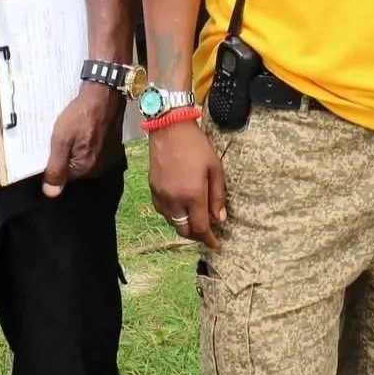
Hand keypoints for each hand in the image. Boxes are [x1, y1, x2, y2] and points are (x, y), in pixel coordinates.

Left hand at [43, 83, 123, 196]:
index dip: (54, 162)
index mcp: (85, 169)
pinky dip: (87, 143)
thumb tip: (51, 194)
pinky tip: (84, 130)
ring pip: (83, 159)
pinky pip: (94, 151)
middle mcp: (99, 168)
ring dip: (76, 149)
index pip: (62, 176)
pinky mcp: (112, 147)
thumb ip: (56, 168)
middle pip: (74, 168)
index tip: (51, 145)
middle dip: (66, 155)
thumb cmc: (81, 116)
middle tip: (63, 136)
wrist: (104, 95)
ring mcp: (107, 158)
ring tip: (73, 131)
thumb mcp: (61, 139)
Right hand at [148, 122, 225, 248]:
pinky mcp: (152, 189)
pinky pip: (162, 211)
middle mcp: (175, 199)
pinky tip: (180, 208)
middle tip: (206, 234)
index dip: (209, 240)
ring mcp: (161, 195)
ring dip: (184, 225)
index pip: (201, 227)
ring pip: (172, 222)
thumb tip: (220, 218)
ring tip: (194, 219)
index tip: (216, 245)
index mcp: (193, 195)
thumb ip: (218, 196)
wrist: (169, 129)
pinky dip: (173, 215)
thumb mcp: (215, 168)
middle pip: (184, 230)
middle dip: (196, 236)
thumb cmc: (196, 146)